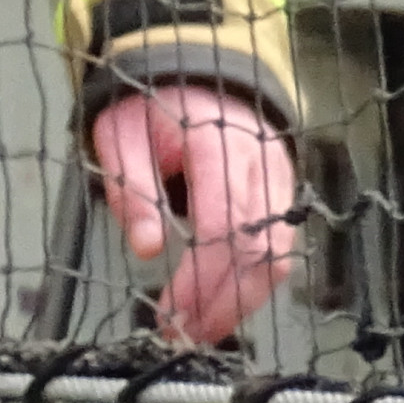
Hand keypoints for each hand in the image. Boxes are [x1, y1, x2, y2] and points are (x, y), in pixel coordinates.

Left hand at [90, 80, 300, 345]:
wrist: (192, 67)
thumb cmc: (149, 104)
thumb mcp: (120, 134)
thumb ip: (131, 188)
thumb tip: (145, 248)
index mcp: (220, 145)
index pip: (226, 225)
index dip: (203, 278)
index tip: (171, 313)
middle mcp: (262, 164)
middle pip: (259, 251)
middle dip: (222, 302)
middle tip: (182, 335)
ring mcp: (280, 179)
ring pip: (279, 256)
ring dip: (241, 302)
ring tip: (199, 329)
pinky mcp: (283, 193)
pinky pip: (280, 248)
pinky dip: (253, 283)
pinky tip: (221, 303)